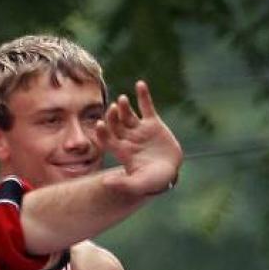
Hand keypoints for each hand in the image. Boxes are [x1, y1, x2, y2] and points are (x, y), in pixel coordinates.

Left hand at [92, 81, 182, 197]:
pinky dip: (143, 96)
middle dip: (113, 117)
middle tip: (113, 109)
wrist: (169, 173)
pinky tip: (140, 84)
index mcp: (121, 151)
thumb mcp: (138, 184)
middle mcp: (127, 138)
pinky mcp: (153, 123)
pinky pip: (146, 107)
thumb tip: (105, 183)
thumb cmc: (152, 181)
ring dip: (124, 107)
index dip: (102, 132)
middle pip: (115, 125)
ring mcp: (139, 129)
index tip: (99, 124)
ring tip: (122, 100)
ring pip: (128, 115)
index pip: (107, 139)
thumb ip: (123, 184)